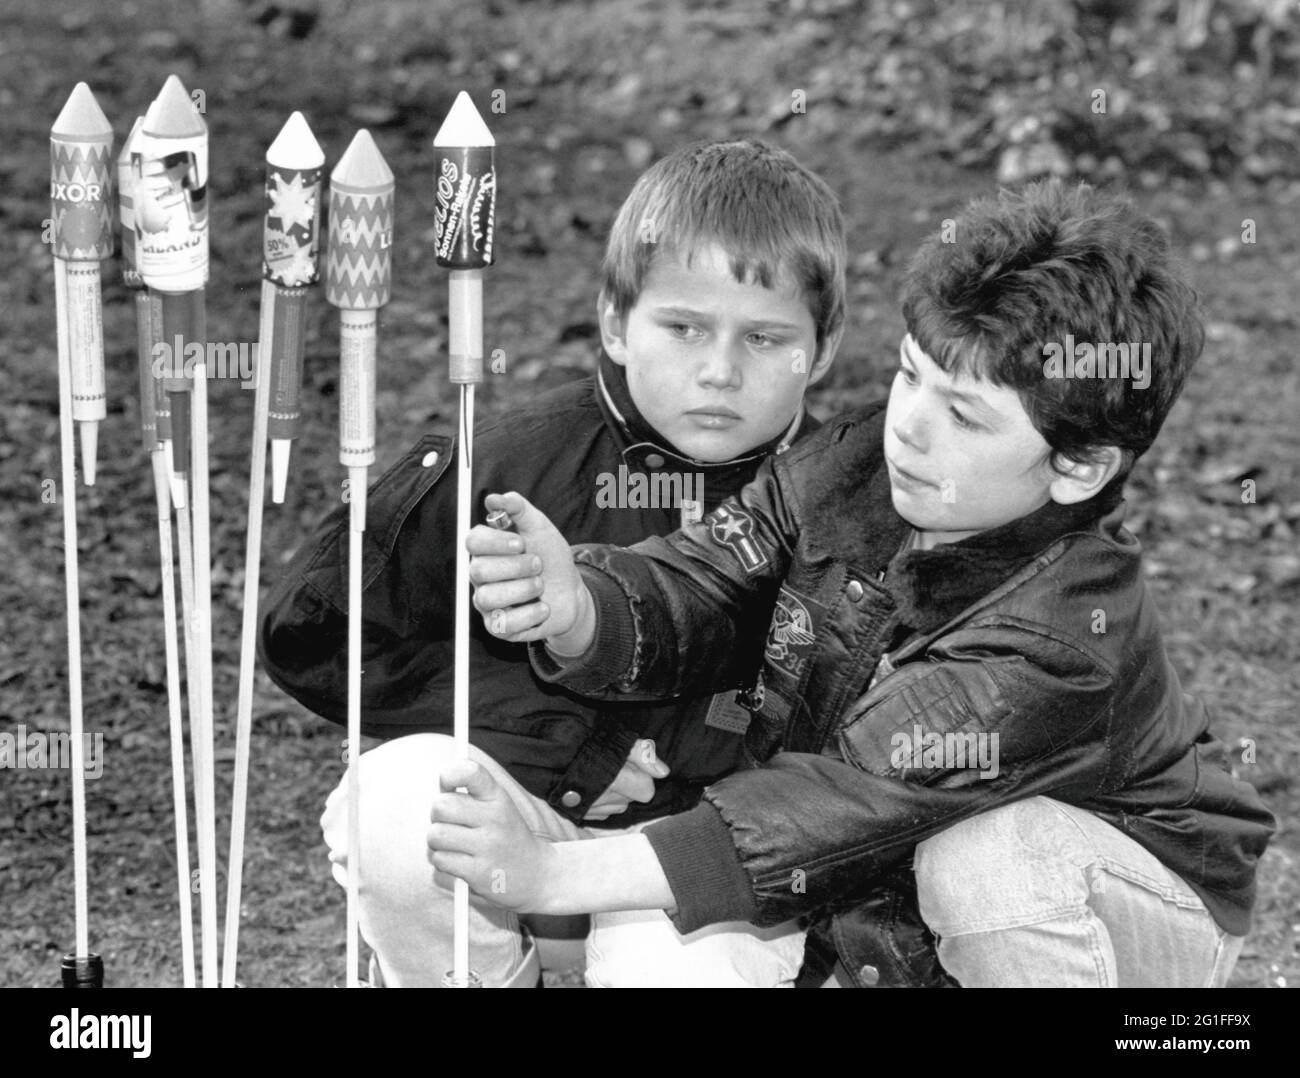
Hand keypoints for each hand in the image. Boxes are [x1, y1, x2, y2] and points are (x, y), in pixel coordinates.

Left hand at [427, 759, 556, 911]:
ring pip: (436, 835)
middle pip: (441, 806)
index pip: (470, 773)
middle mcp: (495, 818)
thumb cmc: (506, 835)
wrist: (536, 874)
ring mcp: (488, 846)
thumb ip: (470, 792)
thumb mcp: (498, 805)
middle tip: (449, 823)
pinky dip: (442, 862)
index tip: (446, 784)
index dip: (450, 774)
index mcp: (498, 797)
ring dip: (437, 843)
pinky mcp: (478, 872)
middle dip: (437, 816)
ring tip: (453, 845)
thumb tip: (440, 785)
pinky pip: (440, 860)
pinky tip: (458, 863)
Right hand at [467, 491, 594, 652]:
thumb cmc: (551, 558)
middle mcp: (481, 575)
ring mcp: (487, 602)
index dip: (495, 543)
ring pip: (487, 598)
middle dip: (516, 567)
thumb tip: (494, 498)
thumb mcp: (540, 529)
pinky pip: (502, 624)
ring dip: (524, 589)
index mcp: (486, 549)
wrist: (572, 593)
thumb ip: (519, 510)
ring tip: (540, 585)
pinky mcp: (498, 627)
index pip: (472, 541)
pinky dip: (530, 614)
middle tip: (538, 565)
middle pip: (478, 570)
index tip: (520, 543)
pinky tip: (542, 607)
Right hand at [584, 738, 670, 820]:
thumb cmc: (586, 744)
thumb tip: (664, 772)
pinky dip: (600, 802)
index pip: (647, 791)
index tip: (629, 764)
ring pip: (618, 807)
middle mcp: (610, 801)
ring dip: (615, 795)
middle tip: (613, 767)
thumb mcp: (619, 741)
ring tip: (599, 775)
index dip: (641, 775)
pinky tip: (590, 787)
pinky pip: (602, 813)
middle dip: (628, 785)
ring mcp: (595, 811)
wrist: (547, 754)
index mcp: (622, 783)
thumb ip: (644, 754)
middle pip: (632, 799)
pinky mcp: (582, 815)